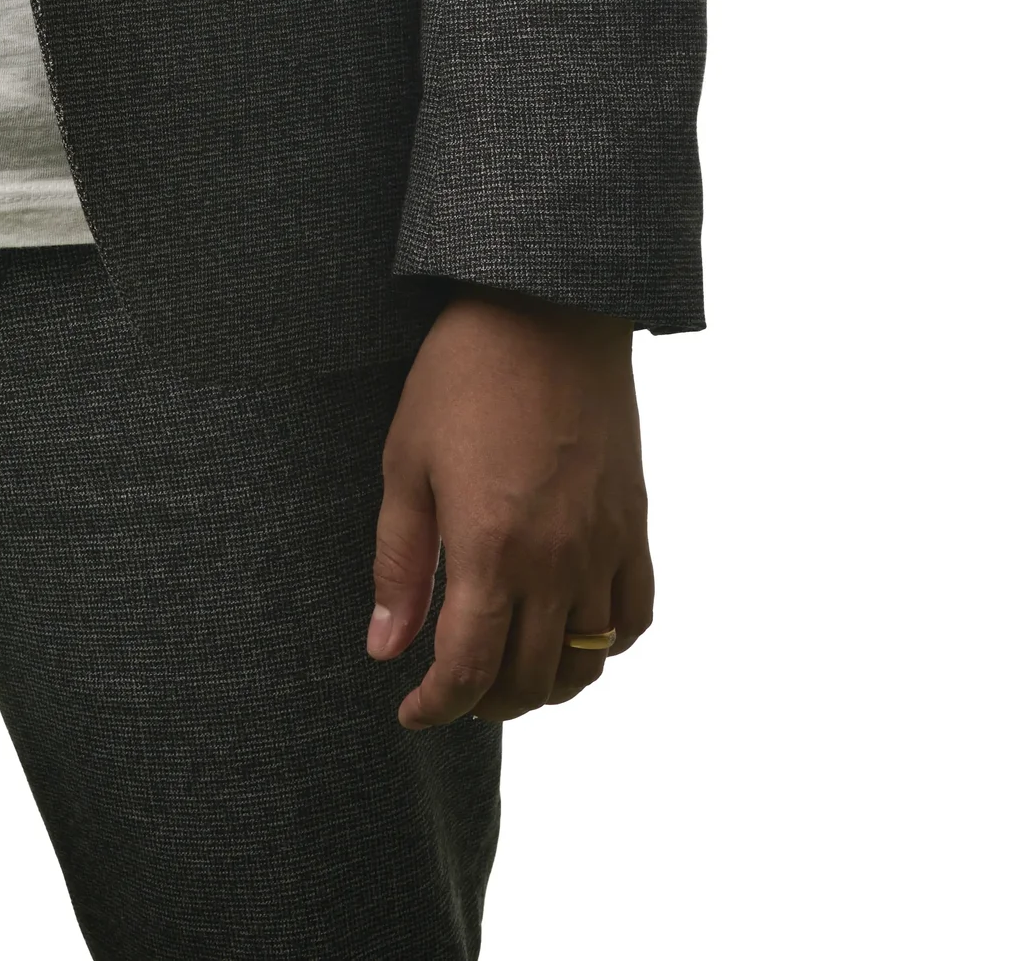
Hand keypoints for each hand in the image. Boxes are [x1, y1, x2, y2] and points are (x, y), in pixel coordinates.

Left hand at [370, 292, 652, 723]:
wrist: (546, 308)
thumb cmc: (463, 375)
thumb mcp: (406, 463)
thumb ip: (400, 564)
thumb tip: (386, 649)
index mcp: (492, 548)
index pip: (470, 669)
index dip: (438, 707)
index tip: (413, 712)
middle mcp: (557, 561)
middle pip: (530, 679)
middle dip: (485, 704)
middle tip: (453, 692)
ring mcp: (604, 545)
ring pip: (587, 662)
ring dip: (545, 685)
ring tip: (506, 671)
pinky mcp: (633, 524)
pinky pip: (634, 616)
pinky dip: (605, 646)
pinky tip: (569, 633)